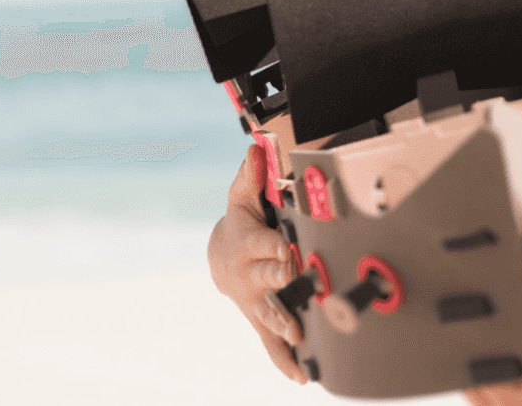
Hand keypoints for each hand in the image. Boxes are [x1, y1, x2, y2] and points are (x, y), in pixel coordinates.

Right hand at [208, 143, 305, 383]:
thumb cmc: (242, 220)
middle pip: (269, 280)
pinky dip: (283, 359)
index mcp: (248, 242)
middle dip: (284, 286)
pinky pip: (270, 342)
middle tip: (300, 293)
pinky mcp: (261, 319)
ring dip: (284, 325)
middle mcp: (250, 275)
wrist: (221, 256)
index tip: (289, 250)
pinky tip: (301, 375)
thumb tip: (256, 147)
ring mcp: (255, 300)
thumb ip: (252, 175)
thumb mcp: (243, 196)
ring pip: (269, 314)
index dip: (276, 247)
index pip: (264, 243)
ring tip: (299, 338)